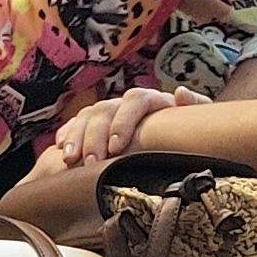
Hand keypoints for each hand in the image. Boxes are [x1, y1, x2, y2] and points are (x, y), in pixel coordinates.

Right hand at [55, 86, 198, 167]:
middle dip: (94, 136)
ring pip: (88, 116)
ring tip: (69, 160)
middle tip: (91, 162)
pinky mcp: (96, 125)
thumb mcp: (197, 121)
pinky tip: (60, 149)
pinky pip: (76, 124)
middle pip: (105, 110)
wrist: (180, 139)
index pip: (135, 101)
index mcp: (153, 100)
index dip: (123, 122)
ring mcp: (110, 113)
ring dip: (76, 137)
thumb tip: (180, 93)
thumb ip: (195, 106)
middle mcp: (128, 103)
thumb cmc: (188, 132)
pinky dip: (68, 135)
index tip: (117, 147)